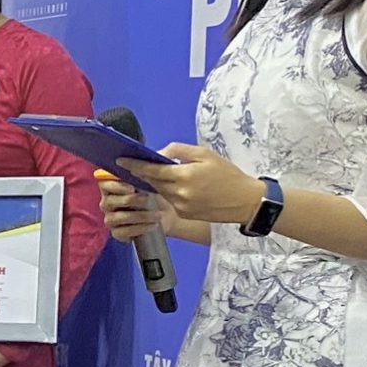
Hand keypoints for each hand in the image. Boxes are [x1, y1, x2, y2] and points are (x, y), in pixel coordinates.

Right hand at [94, 170, 165, 244]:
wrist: (166, 216)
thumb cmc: (155, 196)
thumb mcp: (150, 183)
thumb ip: (141, 176)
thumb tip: (142, 165)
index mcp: (111, 188)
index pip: (103, 184)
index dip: (115, 186)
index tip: (131, 188)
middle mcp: (107, 203)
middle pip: (108, 202)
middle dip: (130, 200)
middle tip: (148, 199)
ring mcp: (111, 219)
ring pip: (116, 218)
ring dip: (138, 216)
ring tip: (156, 215)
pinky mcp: (117, 233)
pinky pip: (122, 232)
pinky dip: (139, 228)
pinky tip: (152, 225)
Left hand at [122, 143, 261, 226]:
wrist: (247, 201)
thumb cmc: (228, 174)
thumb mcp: (206, 154)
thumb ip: (180, 151)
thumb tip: (159, 154)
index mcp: (184, 176)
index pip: (151, 170)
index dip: (134, 165)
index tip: (120, 161)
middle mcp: (179, 193)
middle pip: (152, 182)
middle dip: (143, 173)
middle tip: (135, 165)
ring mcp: (180, 206)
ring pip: (160, 192)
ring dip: (156, 183)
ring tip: (161, 174)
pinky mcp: (184, 214)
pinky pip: (170, 201)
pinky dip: (169, 193)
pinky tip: (178, 187)